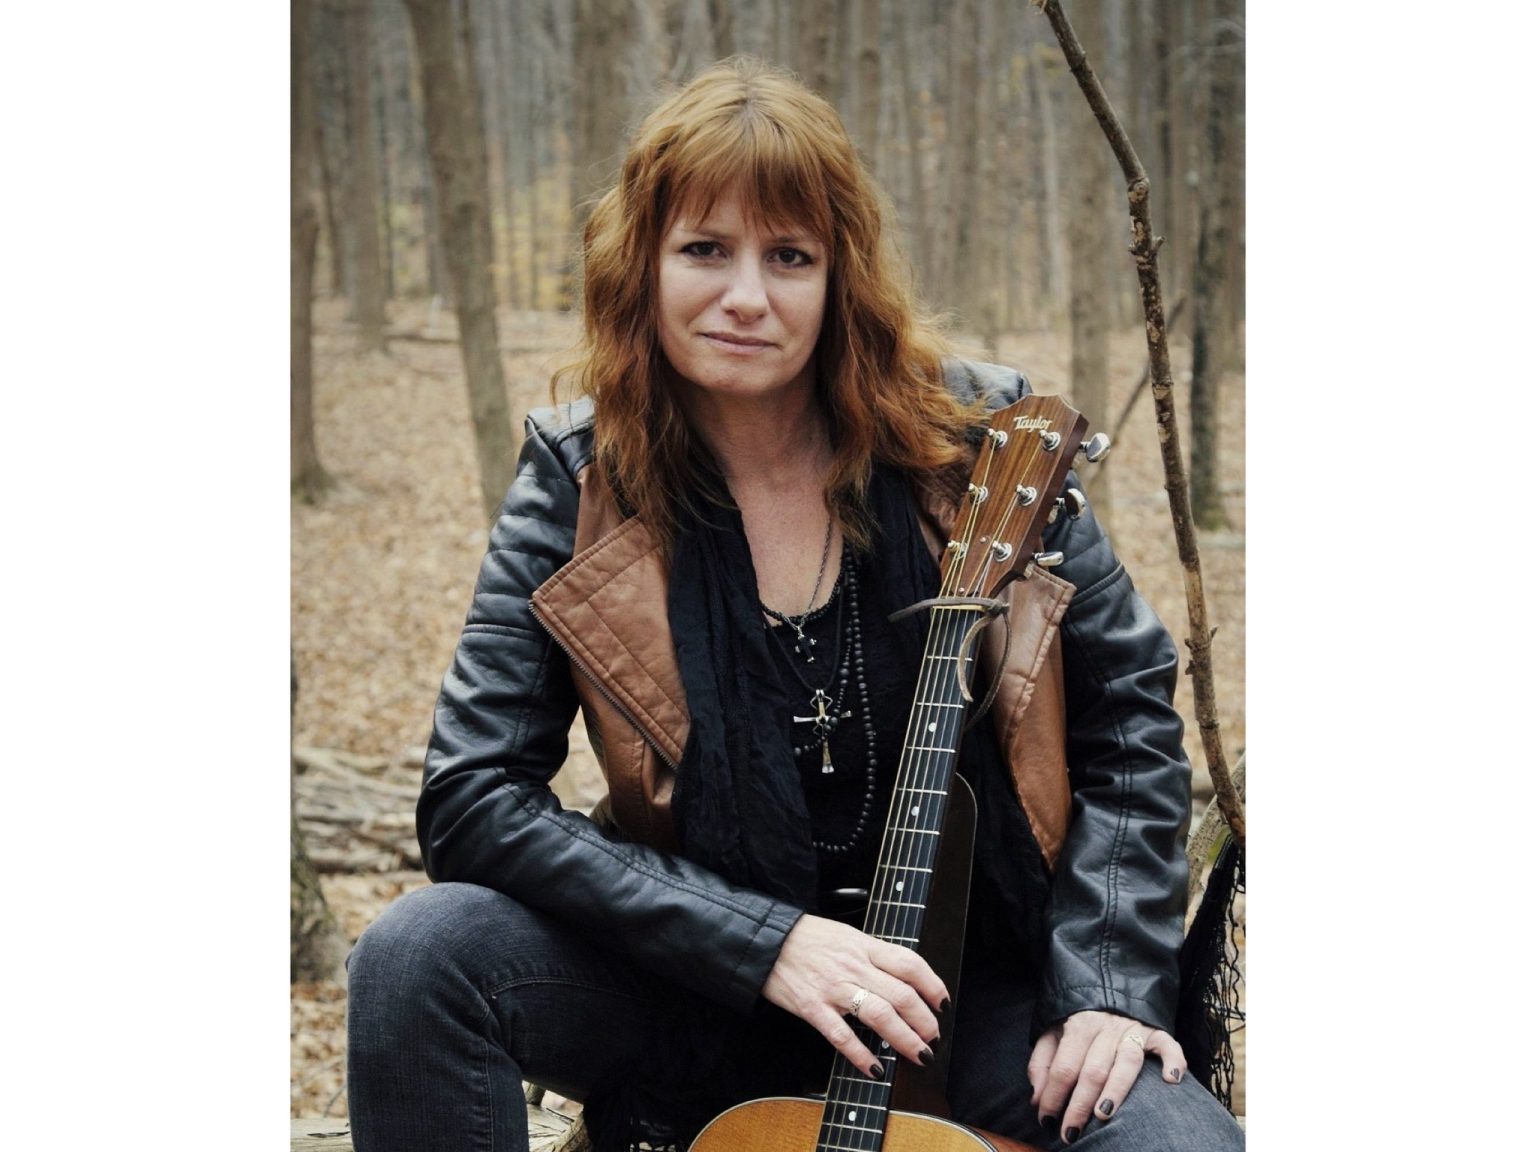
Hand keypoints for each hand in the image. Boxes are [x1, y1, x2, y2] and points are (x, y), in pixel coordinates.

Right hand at [762, 914, 947, 1079]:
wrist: (767, 941)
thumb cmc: (808, 939)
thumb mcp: (848, 936)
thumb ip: (874, 956)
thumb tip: (904, 981)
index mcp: (865, 945)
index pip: (910, 964)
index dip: (933, 986)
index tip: (943, 1004)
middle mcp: (853, 966)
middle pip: (901, 995)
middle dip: (925, 1022)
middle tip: (934, 1039)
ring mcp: (833, 988)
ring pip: (879, 1015)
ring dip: (904, 1039)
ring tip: (918, 1055)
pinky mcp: (813, 1009)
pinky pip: (842, 1036)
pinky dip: (862, 1055)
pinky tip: (876, 1068)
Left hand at [1028, 1010, 1185, 1140]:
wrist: (1106, 982)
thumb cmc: (1076, 1018)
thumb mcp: (1051, 1031)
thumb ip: (1042, 1063)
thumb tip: (1037, 1099)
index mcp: (1078, 1025)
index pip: (1064, 1067)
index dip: (1053, 1096)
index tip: (1046, 1120)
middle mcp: (1106, 1026)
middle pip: (1093, 1070)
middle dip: (1080, 1105)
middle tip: (1071, 1134)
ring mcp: (1133, 1028)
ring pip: (1127, 1062)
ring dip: (1117, 1090)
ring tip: (1104, 1115)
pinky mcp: (1155, 1031)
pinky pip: (1168, 1045)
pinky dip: (1173, 1061)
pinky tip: (1170, 1080)